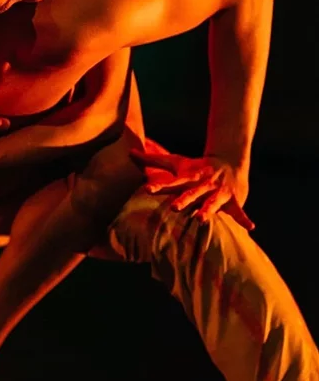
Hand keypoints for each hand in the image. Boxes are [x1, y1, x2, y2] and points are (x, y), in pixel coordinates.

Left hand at [129, 149, 253, 230]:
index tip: (148, 189)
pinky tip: (250, 227)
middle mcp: (201, 185)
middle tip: (173, 207)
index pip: (171, 181)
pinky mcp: (232, 199)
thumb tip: (130, 153)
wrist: (228, 161)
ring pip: (212, 201)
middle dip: (183, 200)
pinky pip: (238, 211)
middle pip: (190, 192)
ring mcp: (217, 192)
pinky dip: (243, 218)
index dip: (159, 185)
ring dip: (208, 210)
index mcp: (187, 177)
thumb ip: (152, 160)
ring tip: (201, 218)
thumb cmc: (195, 166)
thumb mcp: (175, 162)